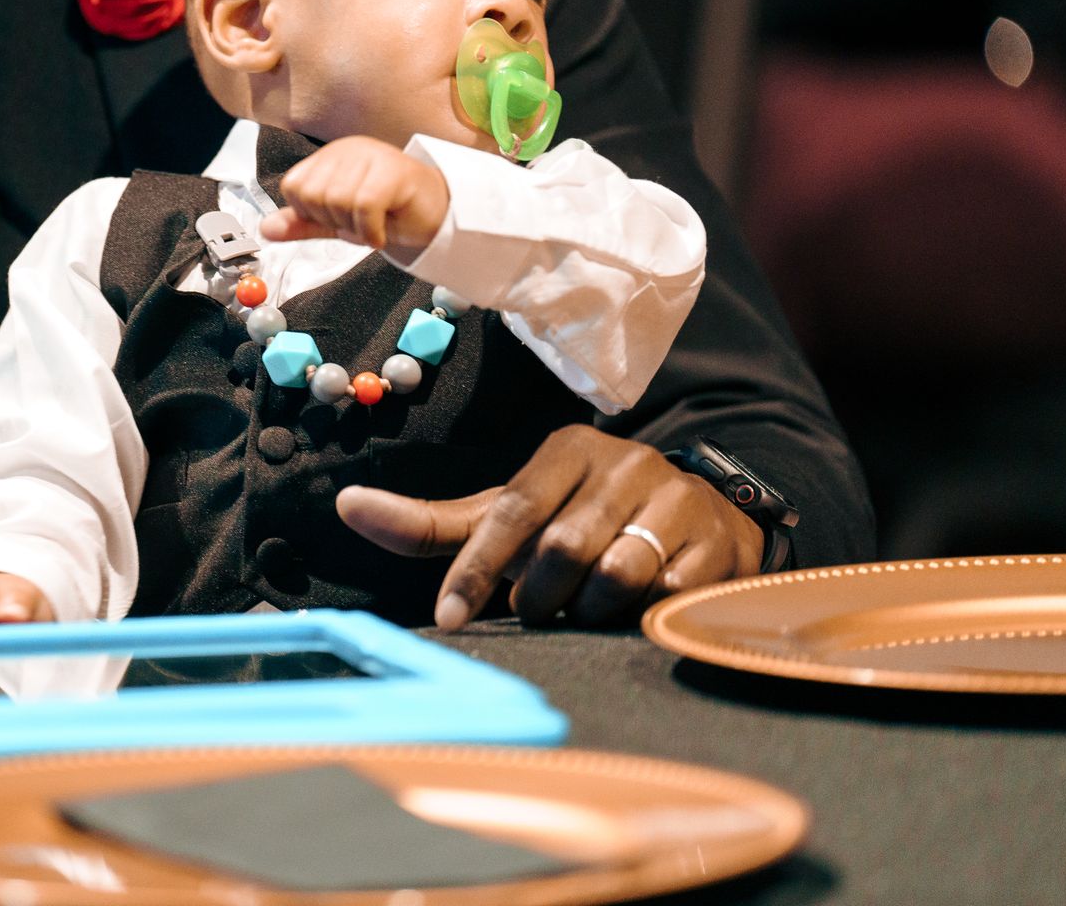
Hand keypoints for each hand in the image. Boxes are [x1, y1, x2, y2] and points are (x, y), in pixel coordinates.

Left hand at [259, 136, 447, 251]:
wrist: (434, 218)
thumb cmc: (386, 215)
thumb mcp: (337, 222)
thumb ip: (302, 223)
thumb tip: (265, 229)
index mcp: (329, 157)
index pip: (293, 187)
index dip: (311, 213)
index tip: (339, 218)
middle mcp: (348, 149)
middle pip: (313, 195)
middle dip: (334, 221)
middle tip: (360, 222)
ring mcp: (372, 155)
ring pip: (338, 201)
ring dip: (355, 227)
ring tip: (374, 224)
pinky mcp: (394, 170)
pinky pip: (364, 205)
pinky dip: (370, 230)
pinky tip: (382, 231)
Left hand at [336, 425, 763, 629]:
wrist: (700, 523)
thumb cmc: (581, 522)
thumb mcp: (511, 518)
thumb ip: (433, 523)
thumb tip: (347, 506)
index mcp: (567, 449)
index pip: (509, 510)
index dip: (476, 568)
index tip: (449, 615)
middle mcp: (624, 463)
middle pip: (561, 549)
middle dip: (538, 595)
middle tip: (537, 607)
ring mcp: (677, 499)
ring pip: (614, 574)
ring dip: (588, 608)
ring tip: (586, 605)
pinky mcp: (718, 543)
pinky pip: (665, 596)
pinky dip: (638, 616)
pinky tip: (635, 608)